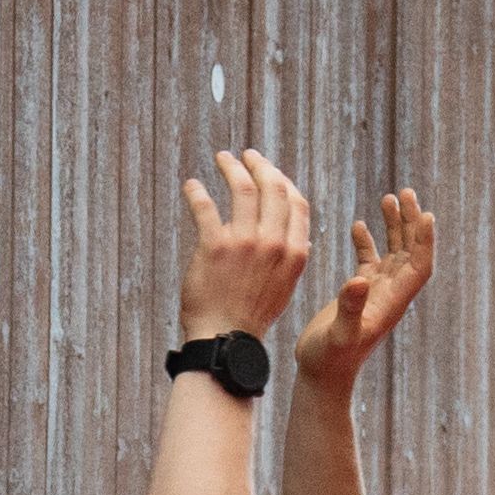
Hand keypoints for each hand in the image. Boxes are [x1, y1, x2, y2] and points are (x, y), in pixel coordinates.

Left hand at [174, 148, 316, 348]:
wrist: (225, 338)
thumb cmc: (252, 314)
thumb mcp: (284, 287)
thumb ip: (293, 259)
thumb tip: (302, 239)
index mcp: (294, 251)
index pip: (295, 202)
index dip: (282, 180)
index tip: (268, 171)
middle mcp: (273, 242)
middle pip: (272, 187)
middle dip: (259, 165)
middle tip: (246, 155)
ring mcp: (244, 242)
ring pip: (241, 187)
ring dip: (230, 167)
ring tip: (222, 158)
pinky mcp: (214, 246)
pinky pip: (205, 206)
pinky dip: (196, 191)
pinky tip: (191, 184)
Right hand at [292, 184, 436, 395]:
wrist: (321, 376)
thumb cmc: (330, 361)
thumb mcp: (339, 334)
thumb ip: (350, 308)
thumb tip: (359, 279)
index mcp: (393, 302)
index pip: (420, 266)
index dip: (426, 242)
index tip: (426, 214)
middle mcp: (390, 294)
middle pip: (411, 252)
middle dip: (412, 222)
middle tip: (406, 193)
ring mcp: (375, 292)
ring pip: (393, 251)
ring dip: (394, 225)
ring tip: (390, 197)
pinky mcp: (359, 293)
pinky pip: (370, 260)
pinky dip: (367, 241)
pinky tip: (359, 224)